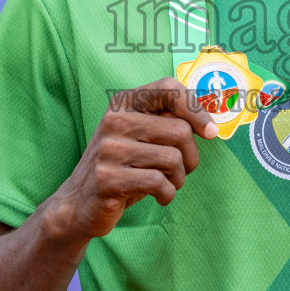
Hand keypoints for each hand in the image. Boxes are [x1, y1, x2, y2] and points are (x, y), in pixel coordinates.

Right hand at [46, 77, 216, 241]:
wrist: (79, 202)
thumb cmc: (122, 166)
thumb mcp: (140, 135)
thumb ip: (167, 122)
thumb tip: (209, 124)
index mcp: (123, 102)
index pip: (169, 88)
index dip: (196, 109)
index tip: (210, 132)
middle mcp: (114, 120)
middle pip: (180, 131)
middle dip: (191, 157)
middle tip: (181, 170)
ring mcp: (109, 149)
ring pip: (173, 159)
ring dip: (179, 179)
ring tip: (167, 184)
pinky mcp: (108, 178)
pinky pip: (159, 182)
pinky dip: (168, 194)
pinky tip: (159, 197)